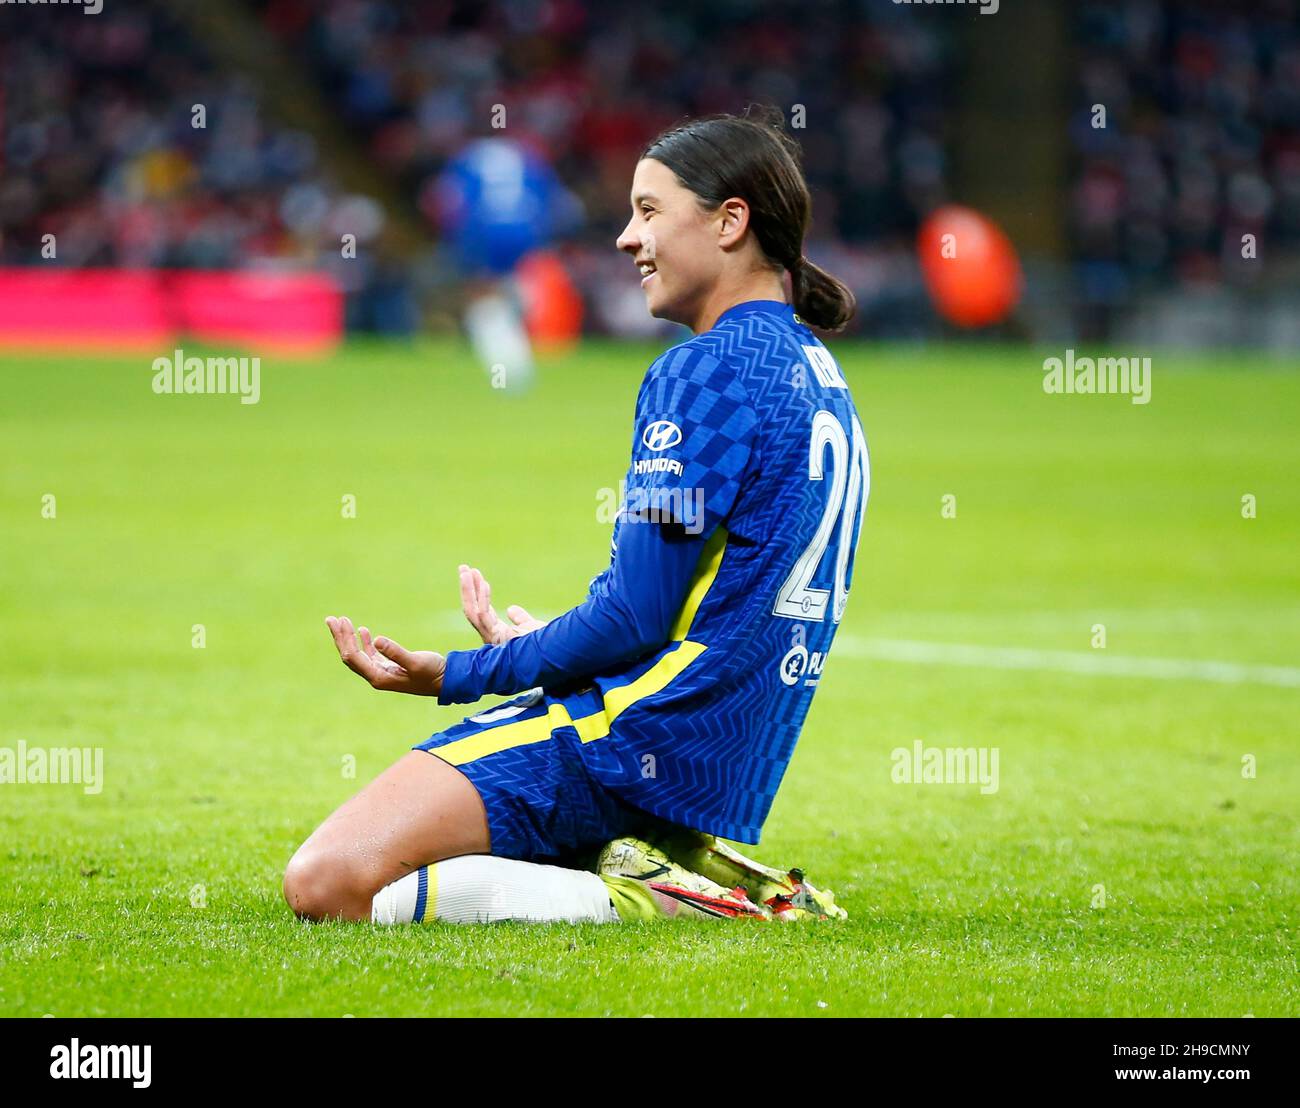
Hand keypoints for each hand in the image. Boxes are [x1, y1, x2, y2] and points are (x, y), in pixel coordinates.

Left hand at [325, 616, 444, 695]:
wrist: (446, 681)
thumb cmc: (432, 673)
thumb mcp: (415, 662)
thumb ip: (396, 652)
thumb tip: (377, 640)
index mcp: (379, 677)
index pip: (353, 657)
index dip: (344, 639)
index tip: (340, 621)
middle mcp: (377, 676)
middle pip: (350, 656)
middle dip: (340, 637)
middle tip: (331, 619)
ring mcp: (382, 672)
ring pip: (359, 654)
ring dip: (349, 638)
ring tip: (342, 621)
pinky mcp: (390, 667)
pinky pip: (370, 655)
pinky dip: (364, 642)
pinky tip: (363, 630)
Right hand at [458, 564, 546, 645]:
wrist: (555, 652)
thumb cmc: (545, 645)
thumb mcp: (531, 628)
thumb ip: (520, 619)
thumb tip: (510, 609)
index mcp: (499, 635)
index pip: (482, 611)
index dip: (478, 593)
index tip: (476, 575)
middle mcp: (492, 638)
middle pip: (472, 610)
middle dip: (467, 589)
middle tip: (463, 567)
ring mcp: (492, 639)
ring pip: (472, 612)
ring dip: (468, 590)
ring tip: (466, 570)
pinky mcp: (497, 638)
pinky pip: (484, 616)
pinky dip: (482, 599)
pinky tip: (484, 583)